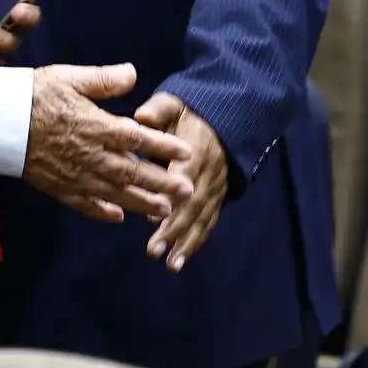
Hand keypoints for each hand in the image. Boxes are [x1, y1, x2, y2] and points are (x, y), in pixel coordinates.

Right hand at [21, 64, 194, 222]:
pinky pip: (83, 203)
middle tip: (187, 191)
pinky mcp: (56, 186)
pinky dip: (102, 212)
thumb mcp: (68, 77)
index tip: (187, 153)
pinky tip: (118, 217)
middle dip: (162, 183)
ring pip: (114, 193)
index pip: (139, 138)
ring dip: (141, 202)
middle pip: (132, 172)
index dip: (164, 146)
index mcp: (96, 126)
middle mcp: (90, 155)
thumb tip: (133, 73)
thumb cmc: (32, 94)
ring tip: (163, 211)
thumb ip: (103, 79)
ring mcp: (74, 174)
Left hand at [134, 92, 228, 271]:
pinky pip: (209, 221)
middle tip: (154, 251)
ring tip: (171, 264)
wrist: (227, 116)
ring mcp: (215, 187)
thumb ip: (158, 109)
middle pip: (192, 206)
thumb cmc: (191, 110)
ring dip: (187, 243)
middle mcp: (209, 173)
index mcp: (195, 150)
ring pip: (202, 218)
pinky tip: (181, 258)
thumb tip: (141, 116)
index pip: (184, 178)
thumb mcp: (174, 103)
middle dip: (174, 230)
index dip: (172, 198)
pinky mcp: (218, 196)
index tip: (153, 218)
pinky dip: (196, 241)